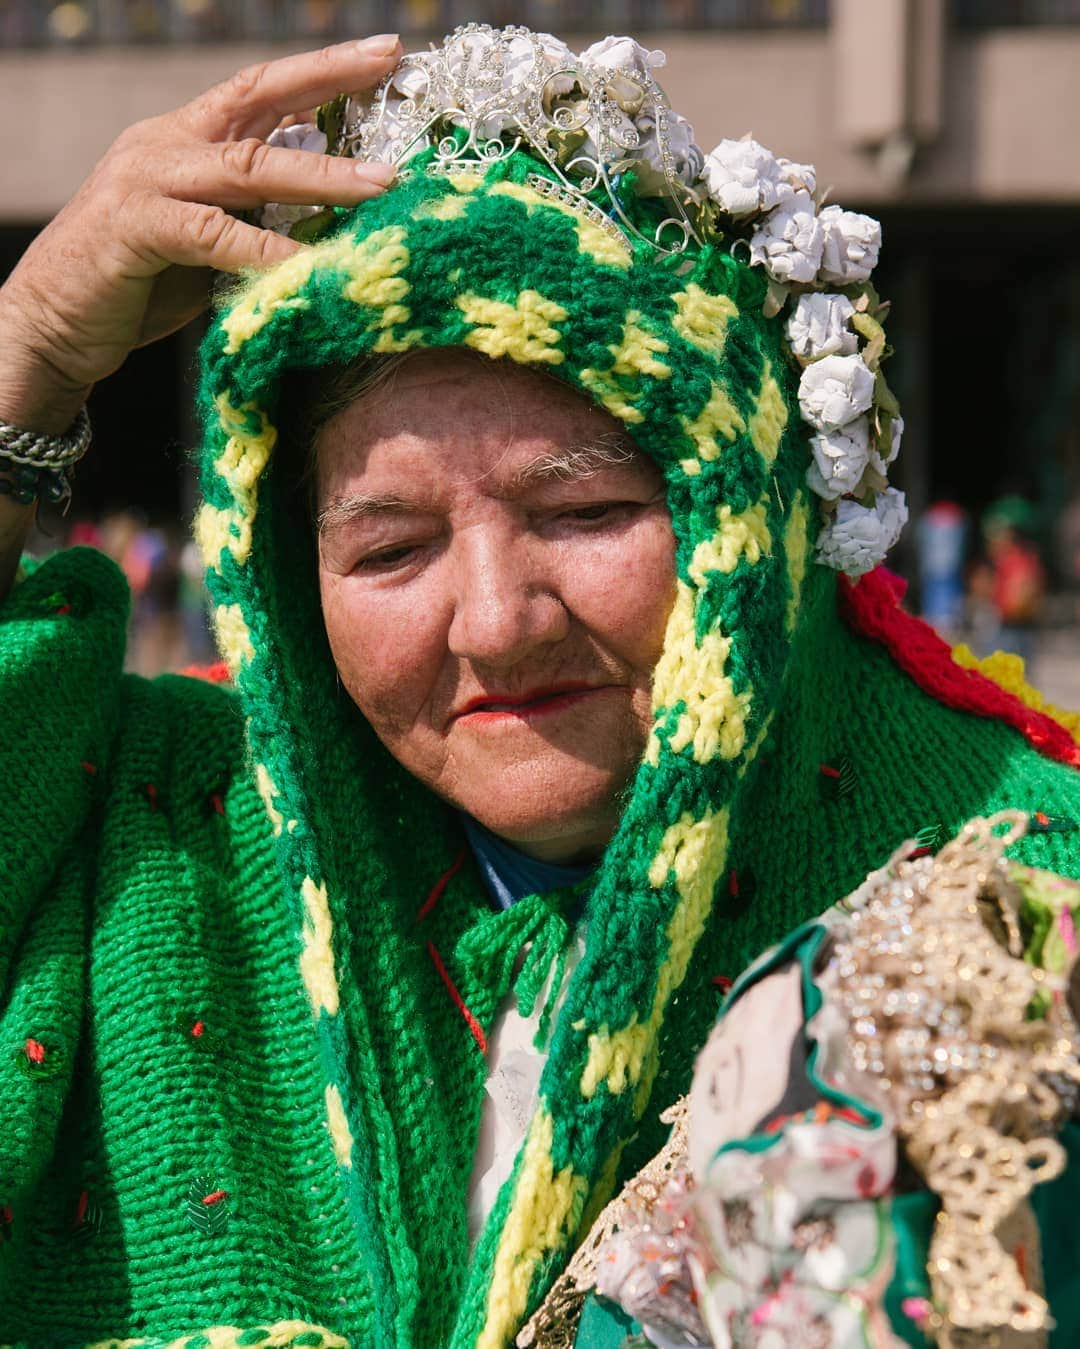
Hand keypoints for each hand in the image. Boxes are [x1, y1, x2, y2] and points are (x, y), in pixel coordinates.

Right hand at [0, 35, 400, 433]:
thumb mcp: (209, 236)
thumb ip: (253, 208)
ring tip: (380, 187)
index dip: (321, 70)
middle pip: (258, 98)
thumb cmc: (138, 284)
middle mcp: (168, 144)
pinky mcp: (135, 227)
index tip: (383, 52)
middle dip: (327, 78)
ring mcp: (148, 180)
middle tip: (387, 63)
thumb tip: (323, 196)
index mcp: (187, 139)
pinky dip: (264, 249)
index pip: (261, 90)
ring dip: (320, 176)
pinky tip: (308, 264)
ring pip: (247, 166)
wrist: (53, 322)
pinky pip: (213, 235)